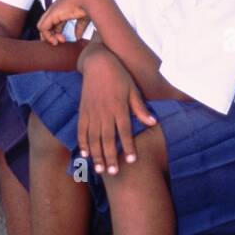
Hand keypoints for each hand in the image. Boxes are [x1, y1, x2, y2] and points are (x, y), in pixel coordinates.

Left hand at [38, 0, 100, 43]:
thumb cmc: (89, 6)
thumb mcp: (83, 19)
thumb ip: (79, 28)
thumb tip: (77, 37)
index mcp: (63, 9)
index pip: (54, 23)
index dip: (56, 33)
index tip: (64, 39)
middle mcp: (56, 9)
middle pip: (47, 25)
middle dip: (51, 36)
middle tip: (60, 41)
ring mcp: (52, 11)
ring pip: (42, 27)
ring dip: (49, 38)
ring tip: (57, 43)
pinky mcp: (51, 14)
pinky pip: (42, 28)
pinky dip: (48, 37)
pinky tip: (55, 41)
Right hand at [78, 48, 156, 174]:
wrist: (98, 62)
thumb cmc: (119, 75)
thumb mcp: (133, 89)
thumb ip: (140, 108)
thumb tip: (153, 123)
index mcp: (119, 107)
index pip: (124, 131)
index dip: (128, 146)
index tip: (132, 160)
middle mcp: (104, 112)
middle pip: (107, 138)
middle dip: (110, 156)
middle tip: (113, 172)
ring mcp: (92, 112)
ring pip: (93, 137)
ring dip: (96, 154)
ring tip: (100, 169)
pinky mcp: (83, 110)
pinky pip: (81, 130)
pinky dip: (83, 143)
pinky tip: (85, 154)